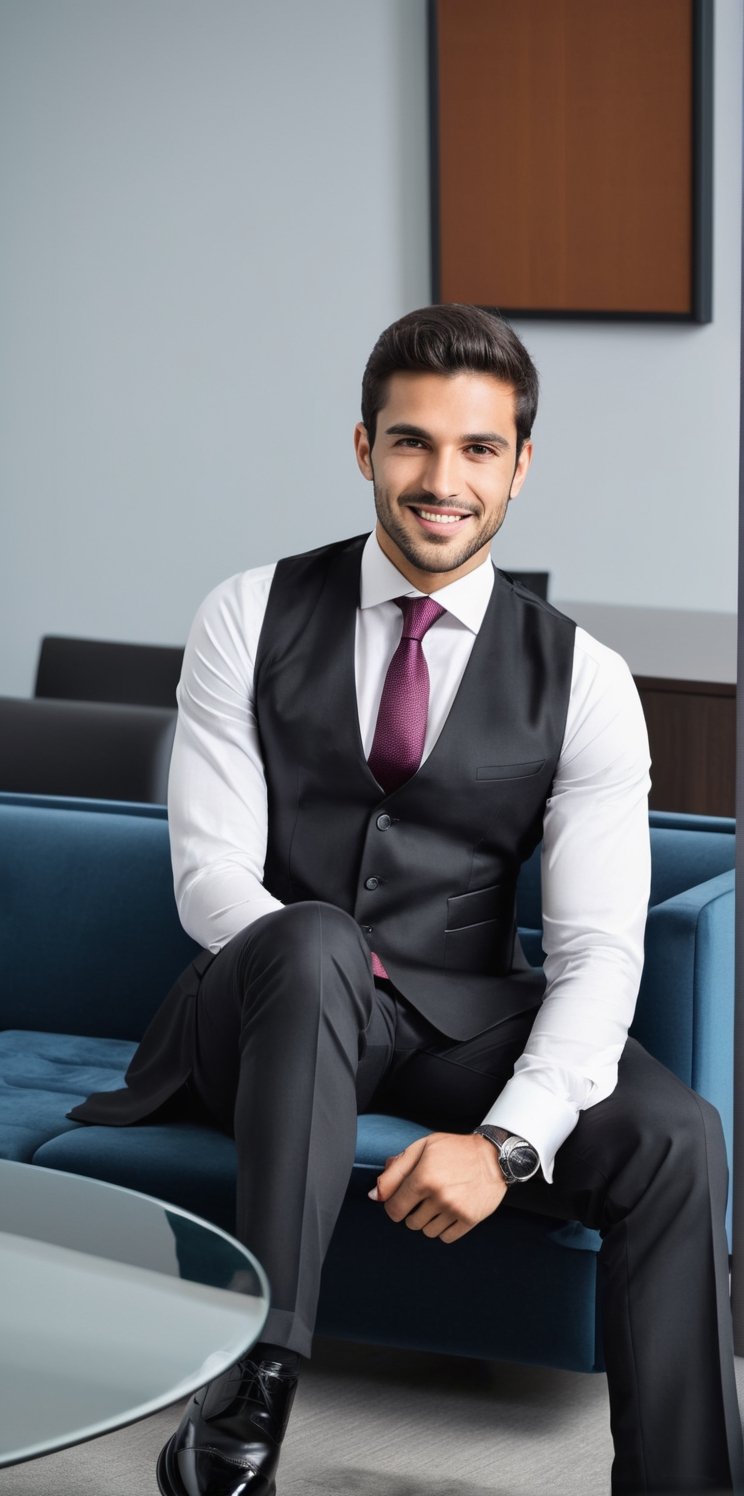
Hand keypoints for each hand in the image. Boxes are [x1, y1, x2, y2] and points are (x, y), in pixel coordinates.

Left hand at [368, 1131, 507, 1242]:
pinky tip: (449, 1212)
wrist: (493, 1156)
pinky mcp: (470, 1219)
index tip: (402, 1200)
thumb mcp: (421, 1148)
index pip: (393, 1209)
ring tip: (439, 1202)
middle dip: (413, 1212)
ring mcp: (455, 1209)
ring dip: (428, 1221)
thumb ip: (395, 1171)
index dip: (394, 1206)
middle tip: (424, 1198)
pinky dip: (444, 1229)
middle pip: (410, 1223)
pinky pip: (445, 1238)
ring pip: (427, 1231)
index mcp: (423, 1177)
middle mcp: (438, 1195)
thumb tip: (375, 1196)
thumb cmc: (454, 1150)